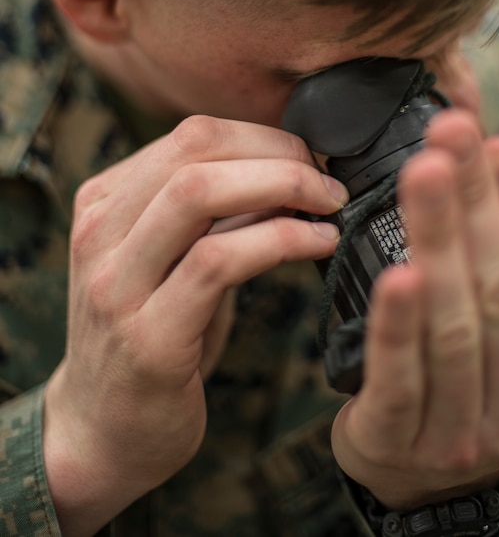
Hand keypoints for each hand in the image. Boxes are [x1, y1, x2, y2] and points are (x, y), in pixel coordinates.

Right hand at [43, 115, 346, 535]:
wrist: (99, 432)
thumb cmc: (153, 336)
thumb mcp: (172, 260)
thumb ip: (214, 214)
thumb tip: (290, 166)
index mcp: (104, 203)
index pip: (191, 136)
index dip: (264, 137)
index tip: (310, 159)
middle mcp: (99, 233)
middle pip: (195, 151)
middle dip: (278, 155)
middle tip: (328, 183)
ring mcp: (115, 284)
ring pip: (199, 194)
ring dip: (283, 188)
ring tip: (330, 207)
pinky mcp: (146, 336)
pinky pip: (219, 261)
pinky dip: (280, 240)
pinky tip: (318, 244)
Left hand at [331, 109, 498, 508]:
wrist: (418, 464)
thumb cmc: (481, 372)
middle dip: (475, 204)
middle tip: (451, 135)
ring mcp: (468, 433)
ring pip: (454, 325)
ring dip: (439, 238)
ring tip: (425, 172)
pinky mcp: (401, 439)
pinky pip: (401, 374)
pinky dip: (398, 323)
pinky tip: (398, 273)